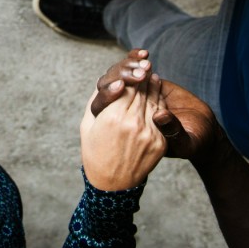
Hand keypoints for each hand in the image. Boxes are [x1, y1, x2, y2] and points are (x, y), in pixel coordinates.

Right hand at [80, 75, 166, 189]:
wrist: (112, 184)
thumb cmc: (94, 152)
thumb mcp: (88, 124)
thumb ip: (99, 101)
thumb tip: (111, 81)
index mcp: (113, 117)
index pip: (127, 87)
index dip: (131, 75)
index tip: (135, 64)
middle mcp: (132, 123)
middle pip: (141, 92)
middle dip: (143, 76)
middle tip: (146, 62)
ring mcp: (148, 133)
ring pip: (153, 102)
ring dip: (153, 86)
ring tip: (152, 74)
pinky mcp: (158, 143)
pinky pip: (160, 117)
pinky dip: (160, 104)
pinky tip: (158, 95)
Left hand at [89, 50, 222, 161]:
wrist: (200, 128)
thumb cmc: (192, 142)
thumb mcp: (184, 143)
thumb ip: (171, 130)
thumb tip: (159, 116)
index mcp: (121, 129)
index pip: (102, 107)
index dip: (109, 95)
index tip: (121, 86)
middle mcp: (119, 109)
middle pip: (108, 86)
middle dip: (122, 76)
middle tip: (141, 73)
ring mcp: (130, 92)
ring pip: (119, 73)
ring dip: (130, 65)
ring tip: (145, 64)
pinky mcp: (141, 80)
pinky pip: (131, 66)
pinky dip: (135, 58)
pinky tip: (143, 54)